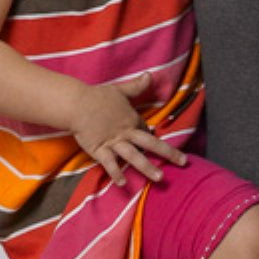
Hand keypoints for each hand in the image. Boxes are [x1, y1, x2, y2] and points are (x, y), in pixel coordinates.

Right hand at [69, 72, 185, 185]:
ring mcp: (114, 143)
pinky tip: (124, 183)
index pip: (147, 131)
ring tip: (159, 178)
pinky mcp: (100, 150)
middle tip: (183, 162)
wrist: (75, 102)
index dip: (153, 137)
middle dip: (168, 153)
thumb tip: (150, 75)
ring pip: (133, 156)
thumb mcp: (119, 90)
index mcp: (132, 120)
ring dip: (147, 167)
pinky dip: (116, 173)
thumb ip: (136, 86)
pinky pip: (110, 163)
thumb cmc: (97, 96)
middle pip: (150, 143)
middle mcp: (126, 132)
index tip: (157, 143)